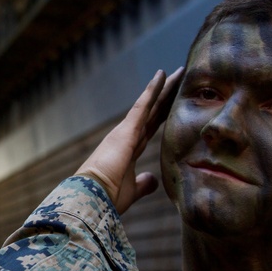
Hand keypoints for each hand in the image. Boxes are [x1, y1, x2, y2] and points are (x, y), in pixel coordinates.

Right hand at [76, 67, 183, 213]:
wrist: (90, 198)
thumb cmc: (106, 198)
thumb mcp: (132, 190)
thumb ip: (143, 183)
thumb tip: (153, 179)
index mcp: (129, 149)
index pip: (151, 127)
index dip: (163, 113)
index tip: (175, 101)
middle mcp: (127, 136)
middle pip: (153, 112)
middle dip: (167, 96)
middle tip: (180, 77)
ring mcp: (126, 132)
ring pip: (150, 104)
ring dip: (165, 88)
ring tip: (178, 72)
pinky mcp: (126, 131)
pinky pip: (142, 106)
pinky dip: (153, 90)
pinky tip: (162, 75)